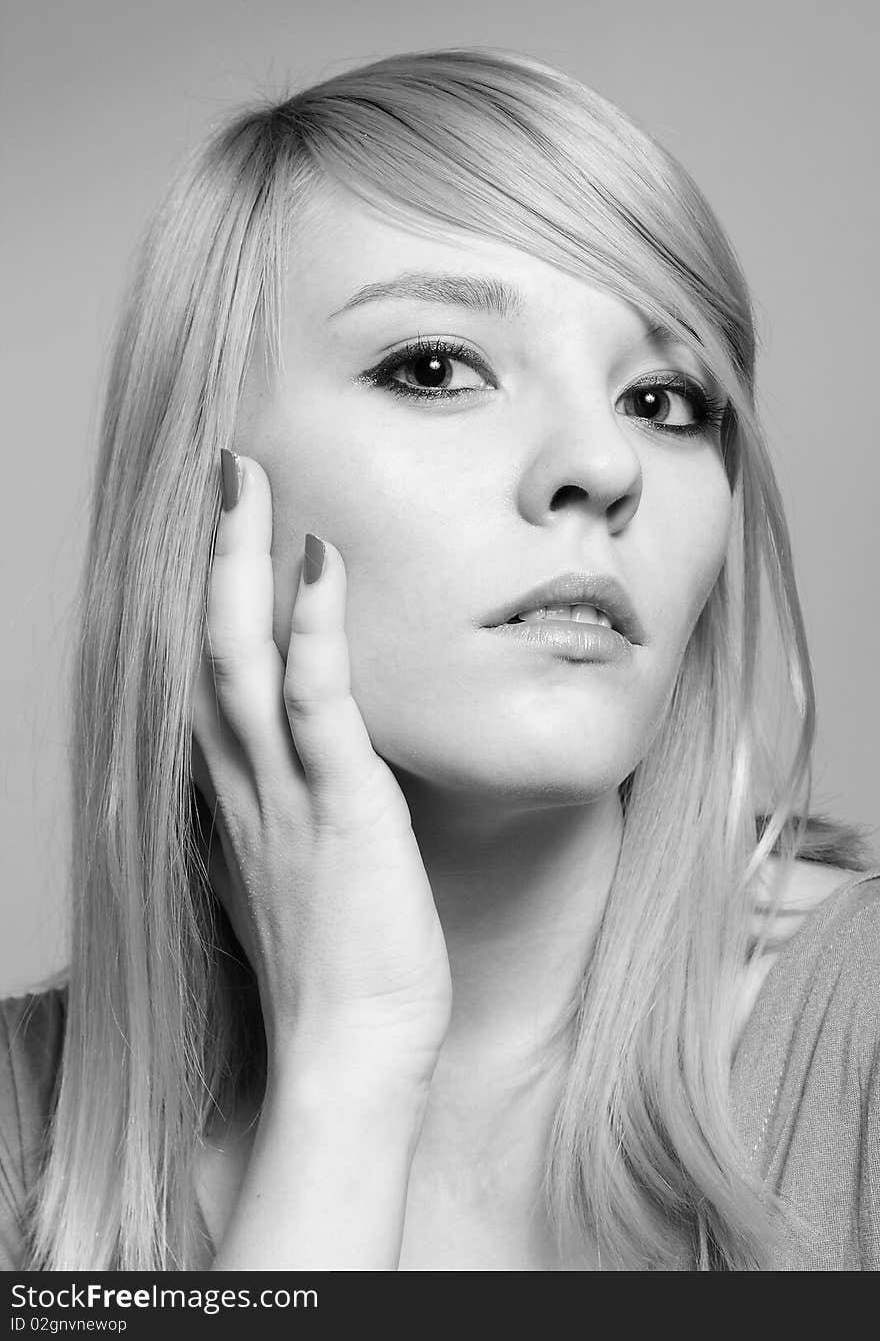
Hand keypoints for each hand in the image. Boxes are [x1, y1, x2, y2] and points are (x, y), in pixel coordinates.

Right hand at [191, 453, 451, 1087]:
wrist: (352, 1058)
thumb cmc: (342, 975)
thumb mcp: (308, 878)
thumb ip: (300, 819)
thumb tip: (318, 783)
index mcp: (240, 803)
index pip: (213, 684)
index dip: (213, 606)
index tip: (227, 541)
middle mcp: (245, 790)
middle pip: (209, 651)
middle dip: (213, 559)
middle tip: (224, 477)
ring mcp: (283, 797)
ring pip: (240, 659)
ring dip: (238, 566)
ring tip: (244, 481)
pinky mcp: (338, 811)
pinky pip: (314, 705)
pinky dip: (311, 630)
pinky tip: (318, 562)